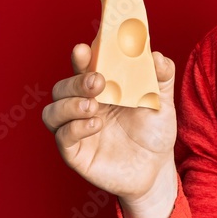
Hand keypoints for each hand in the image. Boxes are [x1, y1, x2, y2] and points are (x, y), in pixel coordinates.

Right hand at [42, 43, 177, 203]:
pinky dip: (75, 128)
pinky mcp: (76, 153)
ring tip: (93, 106)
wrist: (156, 167)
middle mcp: (84, 105)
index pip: (83, 67)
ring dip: (69, 105)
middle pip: (63, 88)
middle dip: (76, 82)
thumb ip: (163, 77)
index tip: (84, 49)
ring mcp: (77, 129)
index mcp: (102, 89)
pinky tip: (96, 125)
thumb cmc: (155, 131)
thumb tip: (158, 56)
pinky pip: (62, 137)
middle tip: (98, 81)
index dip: (81, 57)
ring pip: (53, 111)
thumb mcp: (163, 102)